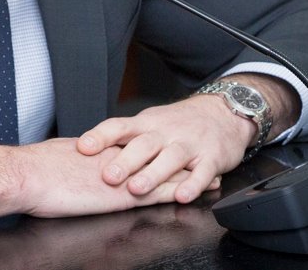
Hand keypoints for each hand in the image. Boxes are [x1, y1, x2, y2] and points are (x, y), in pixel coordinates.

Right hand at [0, 138, 219, 220]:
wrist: (27, 175)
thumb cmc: (32, 172)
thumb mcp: (56, 160)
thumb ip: (71, 161)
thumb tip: (69, 161)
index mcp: (97, 150)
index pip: (131, 145)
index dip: (151, 145)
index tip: (166, 145)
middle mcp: (114, 157)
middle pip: (154, 154)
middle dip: (177, 156)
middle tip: (199, 156)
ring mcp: (120, 175)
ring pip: (162, 171)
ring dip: (187, 174)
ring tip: (210, 176)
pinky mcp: (121, 195)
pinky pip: (157, 192)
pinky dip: (177, 192)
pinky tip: (193, 195)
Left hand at [76, 95, 252, 204]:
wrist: (224, 112)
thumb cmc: (179, 122)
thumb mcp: (150, 122)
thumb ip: (124, 138)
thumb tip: (88, 152)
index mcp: (146, 123)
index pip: (119, 126)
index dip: (100, 136)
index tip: (83, 147)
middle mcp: (166, 132)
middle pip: (143, 144)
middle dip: (125, 161)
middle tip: (108, 176)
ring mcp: (190, 144)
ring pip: (170, 158)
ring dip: (153, 174)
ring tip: (137, 189)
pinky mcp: (212, 158)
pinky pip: (202, 172)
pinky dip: (193, 185)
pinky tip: (182, 195)